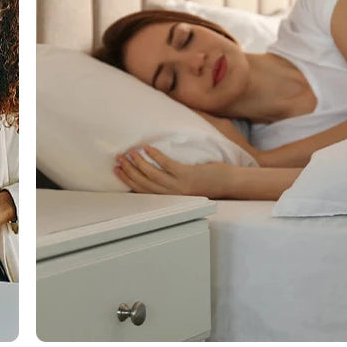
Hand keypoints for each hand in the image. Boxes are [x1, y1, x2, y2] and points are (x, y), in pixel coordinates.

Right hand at [114, 145, 233, 197]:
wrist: (228, 184)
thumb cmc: (209, 183)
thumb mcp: (186, 187)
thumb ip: (171, 183)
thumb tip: (153, 172)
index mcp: (170, 198)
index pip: (143, 190)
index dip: (128, 179)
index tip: (117, 169)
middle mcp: (173, 194)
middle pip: (144, 183)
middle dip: (128, 170)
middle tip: (117, 159)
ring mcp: (179, 185)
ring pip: (152, 175)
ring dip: (138, 163)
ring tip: (129, 152)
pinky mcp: (187, 175)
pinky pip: (166, 165)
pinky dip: (155, 156)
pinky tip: (147, 147)